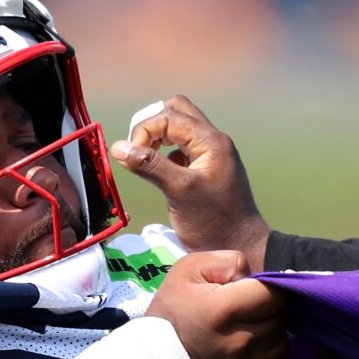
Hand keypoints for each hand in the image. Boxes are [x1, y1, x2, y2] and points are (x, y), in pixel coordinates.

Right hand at [112, 96, 270, 271]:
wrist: (241, 247)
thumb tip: (117, 147)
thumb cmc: (213, 222)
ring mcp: (211, 154)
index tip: (132, 156)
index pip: (169, 116)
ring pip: (179, 129)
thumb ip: (149, 166)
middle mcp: (213, 141)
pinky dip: (165, 154)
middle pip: (177, 111)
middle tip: (138, 149)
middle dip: (151, 126)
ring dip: (158, 139)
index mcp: (211, 141)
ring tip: (146, 160)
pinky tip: (161, 174)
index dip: (144, 131)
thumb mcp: (179, 191)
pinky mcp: (206, 169)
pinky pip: (182, 149)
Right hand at [149, 251, 287, 358]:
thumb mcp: (186, 273)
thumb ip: (226, 261)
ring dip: (269, 340)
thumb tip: (254, 274)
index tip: (253, 296)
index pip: (278, 294)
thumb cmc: (170, 318)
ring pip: (282, 346)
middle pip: (281, 320)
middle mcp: (244, 343)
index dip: (267, 291)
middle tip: (243, 319)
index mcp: (227, 310)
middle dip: (267, 315)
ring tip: (243, 340)